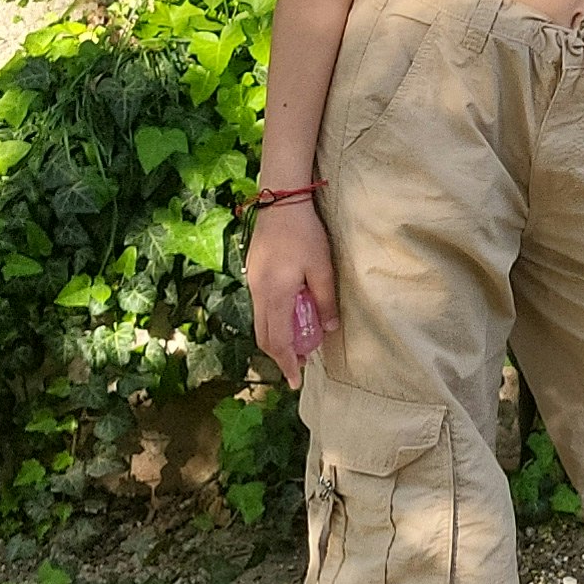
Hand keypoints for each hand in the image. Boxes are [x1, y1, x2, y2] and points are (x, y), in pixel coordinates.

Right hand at [246, 195, 338, 380]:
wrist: (280, 202)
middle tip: (300, 364)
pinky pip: (261, 308)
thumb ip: (326, 300)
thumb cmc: (304, 234)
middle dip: (281, 355)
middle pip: (264, 336)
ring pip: (261, 323)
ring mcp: (253, 283)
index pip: (278, 341)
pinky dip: (274, 321)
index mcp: (275, 296)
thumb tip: (331, 329)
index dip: (286, 363)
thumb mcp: (322, 267)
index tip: (295, 381)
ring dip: (277, 338)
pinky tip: (289, 315)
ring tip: (298, 342)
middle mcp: (259, 293)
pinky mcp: (254, 274)